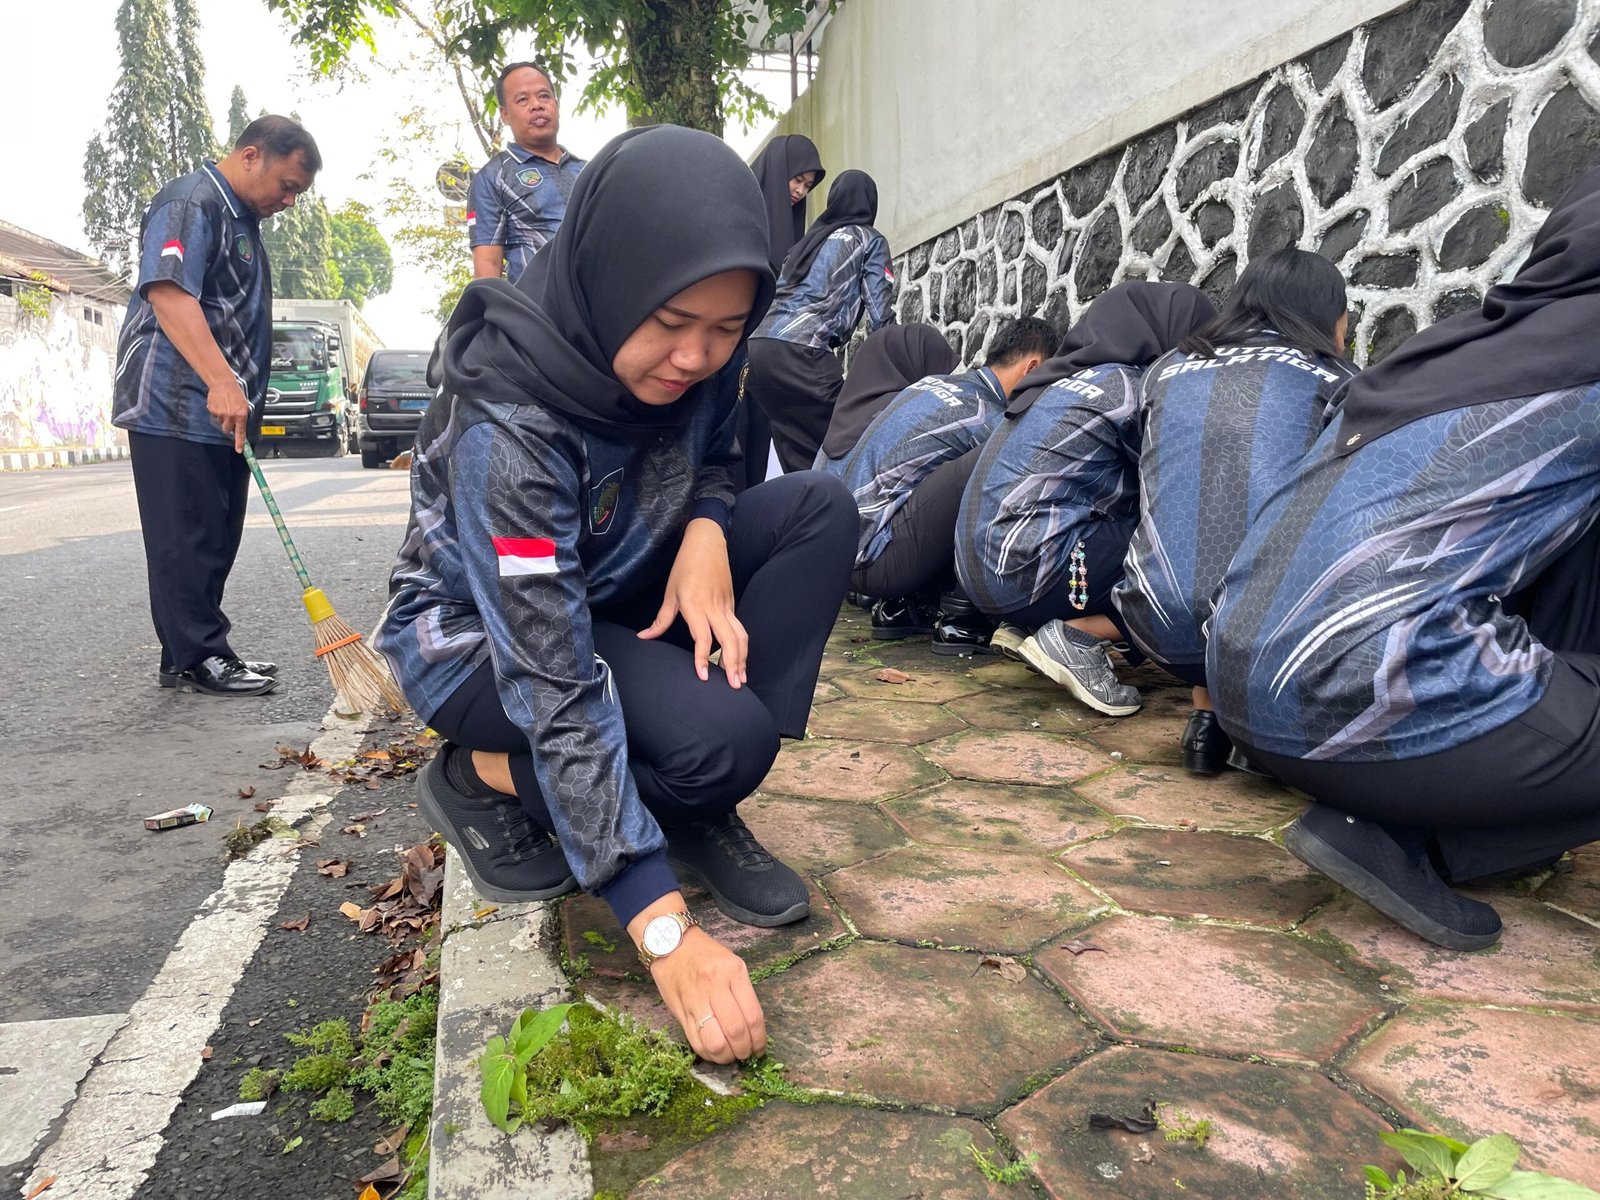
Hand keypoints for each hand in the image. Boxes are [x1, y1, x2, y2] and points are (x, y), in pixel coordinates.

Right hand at [206, 376, 251, 451]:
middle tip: (229, 417)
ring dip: (222, 419)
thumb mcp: (244, 405)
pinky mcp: (212, 410)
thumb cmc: (235, 393)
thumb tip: (239, 428)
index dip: (239, 443)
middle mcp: (231, 416)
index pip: (240, 432)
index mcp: (241, 415)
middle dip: (228, 426)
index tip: (239, 450)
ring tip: (225, 408)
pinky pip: (214, 417)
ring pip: (221, 423)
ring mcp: (220, 414)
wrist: (223, 383)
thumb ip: (242, 417)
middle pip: (227, 430)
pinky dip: (216, 413)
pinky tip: (219, 405)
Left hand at [637, 517, 747, 687]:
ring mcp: (727, 606)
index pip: (703, 638)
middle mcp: (714, 608)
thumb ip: (661, 620)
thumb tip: (645, 638)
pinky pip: (739, 628)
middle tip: (734, 685)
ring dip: (742, 657)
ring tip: (741, 677)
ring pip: (740, 635)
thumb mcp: (670, 593)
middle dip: (733, 664)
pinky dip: (742, 646)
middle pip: (729, 640)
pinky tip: (740, 660)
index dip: (703, 658)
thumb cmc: (685, 566)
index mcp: (696, 605)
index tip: (703, 676)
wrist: (707, 542)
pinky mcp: (732, 603)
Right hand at [651, 928, 766, 1062]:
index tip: (760, 1048)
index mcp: (732, 973)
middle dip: (744, 1050)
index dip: (759, 1039)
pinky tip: (715, 1052)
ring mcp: (695, 1001)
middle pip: (735, 1032)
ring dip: (726, 1057)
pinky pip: (696, 1042)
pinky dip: (708, 1054)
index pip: (752, 1016)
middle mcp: (714, 987)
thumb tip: (752, 1028)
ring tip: (731, 1056)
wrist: (670, 943)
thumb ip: (743, 993)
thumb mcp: (733, 964)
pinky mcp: (679, 1013)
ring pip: (714, 1042)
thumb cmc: (706, 953)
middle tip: (746, 1054)